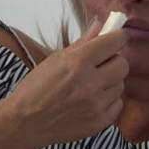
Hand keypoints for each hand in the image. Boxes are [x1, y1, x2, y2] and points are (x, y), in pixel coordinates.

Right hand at [4, 17, 129, 148]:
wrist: (25, 123)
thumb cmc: (36, 88)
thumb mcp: (55, 59)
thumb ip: (82, 43)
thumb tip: (101, 25)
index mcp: (77, 62)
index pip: (114, 42)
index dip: (118, 37)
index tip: (116, 38)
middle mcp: (90, 83)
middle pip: (123, 64)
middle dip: (114, 61)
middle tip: (101, 65)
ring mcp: (96, 105)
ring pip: (120, 85)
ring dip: (110, 82)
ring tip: (92, 86)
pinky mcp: (99, 122)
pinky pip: (117, 105)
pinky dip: (108, 101)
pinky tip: (92, 101)